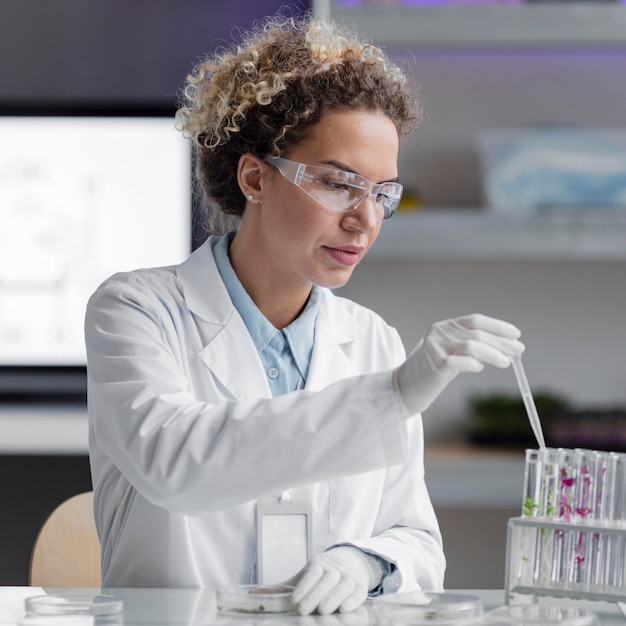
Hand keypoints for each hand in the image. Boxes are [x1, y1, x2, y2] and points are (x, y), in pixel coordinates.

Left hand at [289, 547, 382, 614]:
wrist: (351, 562)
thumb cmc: (321, 575)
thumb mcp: (302, 578)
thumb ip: (282, 589)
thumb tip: (255, 594)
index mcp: (319, 564)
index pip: (312, 573)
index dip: (303, 587)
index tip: (294, 601)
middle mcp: (335, 568)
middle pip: (326, 580)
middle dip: (315, 595)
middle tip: (304, 609)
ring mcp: (349, 577)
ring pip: (343, 585)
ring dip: (333, 598)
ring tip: (323, 611)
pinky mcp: (361, 587)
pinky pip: (359, 592)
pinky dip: (353, 600)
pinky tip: (345, 609)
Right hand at [394, 313, 524, 414]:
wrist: (403, 388)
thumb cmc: (429, 373)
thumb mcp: (449, 354)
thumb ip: (469, 347)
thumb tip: (504, 348)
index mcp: (444, 327)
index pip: (475, 320)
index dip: (497, 326)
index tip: (515, 334)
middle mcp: (439, 333)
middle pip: (477, 333)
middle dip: (501, 342)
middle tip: (518, 350)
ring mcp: (435, 348)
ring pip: (472, 345)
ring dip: (494, 353)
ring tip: (506, 362)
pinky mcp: (434, 365)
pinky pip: (460, 361)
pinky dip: (473, 364)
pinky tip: (480, 368)